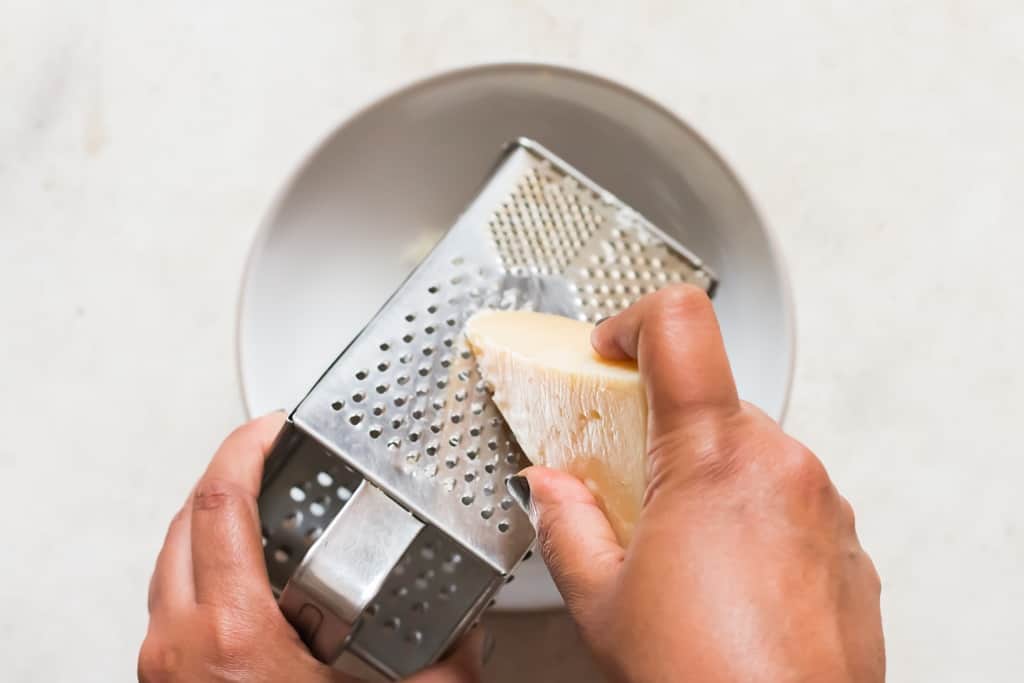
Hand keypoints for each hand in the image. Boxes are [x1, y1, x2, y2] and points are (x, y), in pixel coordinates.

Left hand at [139, 412, 489, 681]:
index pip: (219, 500)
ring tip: (261, 508)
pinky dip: (204, 569)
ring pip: (169, 560)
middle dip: (227, 475)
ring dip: (211, 521)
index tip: (272, 424)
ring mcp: (164, 667)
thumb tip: (472, 627)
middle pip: (183, 519)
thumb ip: (447, 659)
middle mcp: (180, 646)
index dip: (245, 444)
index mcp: (231, 636)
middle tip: (271, 458)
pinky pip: (171, 601)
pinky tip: (248, 579)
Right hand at [519, 285, 884, 681]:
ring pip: (751, 454)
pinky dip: (752, 520)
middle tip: (631, 486)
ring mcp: (824, 504)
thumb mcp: (604, 602)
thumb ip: (567, 524)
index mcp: (712, 459)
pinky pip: (789, 501)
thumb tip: (550, 489)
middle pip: (711, 401)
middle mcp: (781, 465)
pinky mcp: (847, 544)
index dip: (634, 322)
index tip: (610, 349)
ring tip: (679, 551)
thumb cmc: (705, 682)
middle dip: (663, 434)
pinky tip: (726, 582)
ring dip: (709, 481)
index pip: (681, 326)